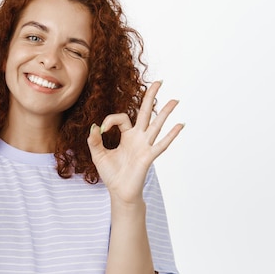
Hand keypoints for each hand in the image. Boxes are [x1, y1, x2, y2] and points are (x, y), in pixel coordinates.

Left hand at [87, 81, 182, 202]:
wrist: (119, 191)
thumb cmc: (111, 174)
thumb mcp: (98, 155)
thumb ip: (94, 141)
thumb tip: (94, 127)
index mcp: (126, 136)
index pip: (121, 118)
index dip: (109, 120)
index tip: (101, 131)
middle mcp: (138, 138)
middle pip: (145, 113)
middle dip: (151, 97)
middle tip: (159, 82)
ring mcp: (145, 146)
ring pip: (156, 125)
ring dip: (165, 113)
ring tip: (175, 100)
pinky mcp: (148, 156)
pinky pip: (161, 144)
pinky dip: (171, 135)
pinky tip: (180, 125)